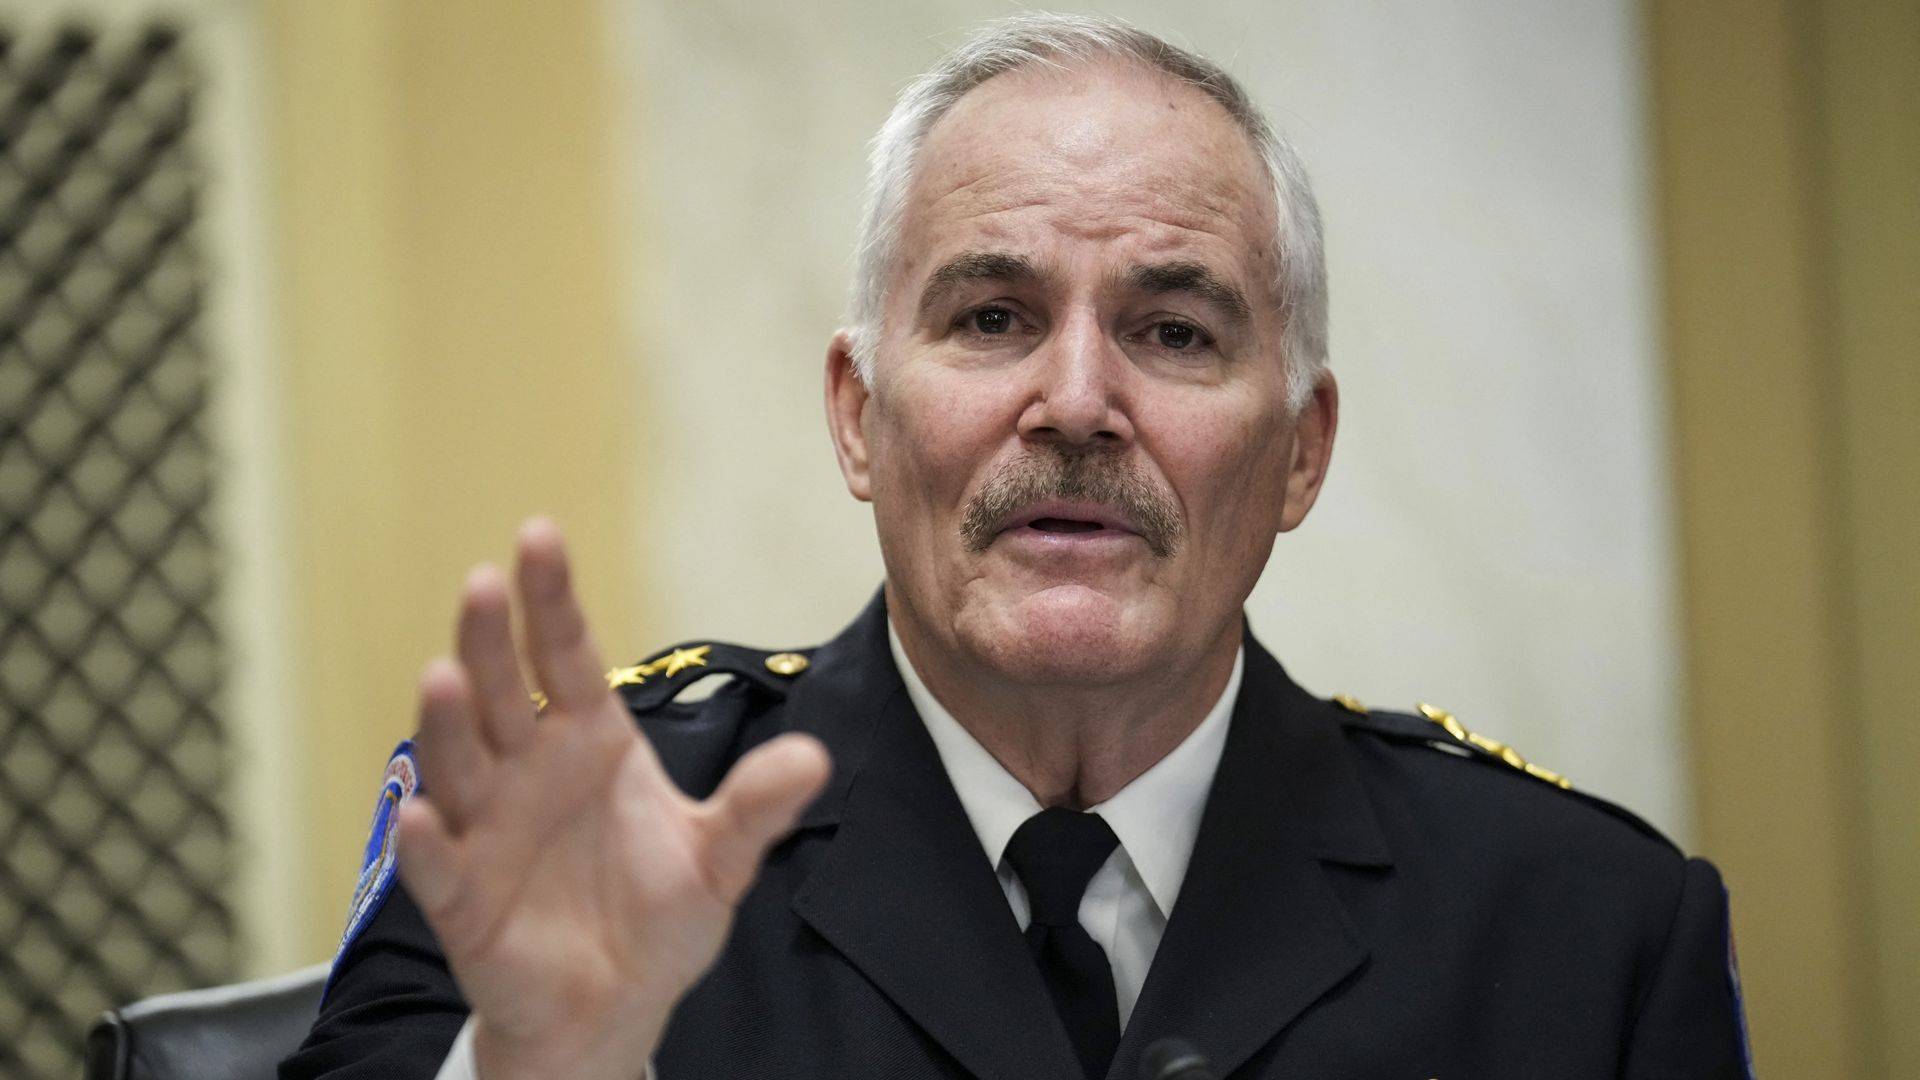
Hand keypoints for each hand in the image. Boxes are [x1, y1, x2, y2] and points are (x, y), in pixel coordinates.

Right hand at [395, 519, 830, 1079]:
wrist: (617, 1006)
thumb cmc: (656, 915)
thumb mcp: (720, 857)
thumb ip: (757, 807)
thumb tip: (815, 757)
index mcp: (587, 739)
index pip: (564, 654)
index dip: (551, 598)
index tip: (540, 536)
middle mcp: (527, 770)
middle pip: (501, 692)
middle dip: (489, 639)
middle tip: (483, 583)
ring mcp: (488, 829)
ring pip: (458, 763)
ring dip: (447, 723)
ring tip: (443, 676)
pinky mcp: (464, 898)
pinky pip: (441, 864)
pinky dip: (428, 840)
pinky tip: (422, 812)